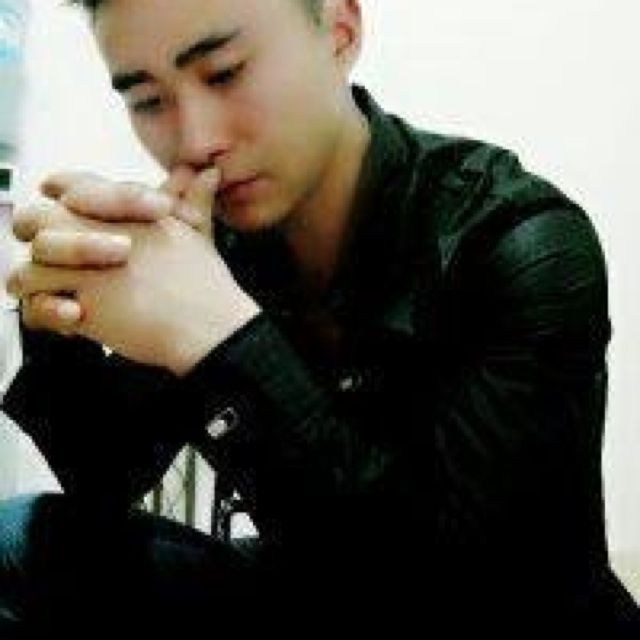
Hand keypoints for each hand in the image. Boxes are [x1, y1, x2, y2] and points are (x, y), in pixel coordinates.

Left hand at [6, 169, 260, 374]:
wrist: (208, 324)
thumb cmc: (205, 284)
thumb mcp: (198, 234)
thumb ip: (191, 200)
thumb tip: (207, 172)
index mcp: (124, 210)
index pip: (71, 184)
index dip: (64, 198)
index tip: (70, 214)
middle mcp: (99, 230)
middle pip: (36, 218)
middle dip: (41, 237)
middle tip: (61, 262)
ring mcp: (88, 268)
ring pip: (30, 264)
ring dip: (42, 282)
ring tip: (67, 297)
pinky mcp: (84, 303)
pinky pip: (38, 306)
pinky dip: (48, 314)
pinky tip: (75, 317)